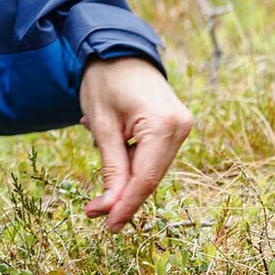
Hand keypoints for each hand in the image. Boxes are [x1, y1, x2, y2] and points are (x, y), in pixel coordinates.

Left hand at [77, 57, 192, 231]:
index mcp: (164, 124)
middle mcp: (181, 126)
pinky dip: (130, 157)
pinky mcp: (175, 126)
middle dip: (122, 194)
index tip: (108, 226)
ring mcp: (182, 125)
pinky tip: (111, 136)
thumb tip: (109, 208)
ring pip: (151, 167)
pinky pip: (153, 154)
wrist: (118, 48)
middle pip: (150, 176)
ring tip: (98, 140)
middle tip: (93, 209)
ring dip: (124, 172)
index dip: (126, 206)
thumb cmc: (105, 80)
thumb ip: (111, 167)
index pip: (145, 179)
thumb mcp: (101, 125)